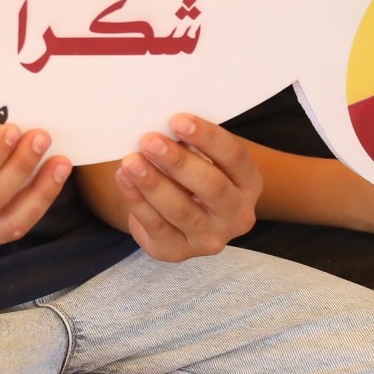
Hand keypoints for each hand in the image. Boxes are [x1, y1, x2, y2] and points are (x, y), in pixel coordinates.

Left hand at [115, 116, 259, 262]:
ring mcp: (209, 239)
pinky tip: (124, 179)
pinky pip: (156, 226)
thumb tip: (161, 124)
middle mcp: (236, 215)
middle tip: (150, 141)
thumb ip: (189, 143)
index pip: (234, 157)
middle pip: (212, 187)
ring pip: (181, 210)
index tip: (178, 121)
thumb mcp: (201, 158)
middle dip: (178, 162)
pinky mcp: (177, 252)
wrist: (180, 216)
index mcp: (248, 183)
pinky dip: (137, 201)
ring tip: (131, 161)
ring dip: (153, 183)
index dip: (207, 137)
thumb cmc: (192, 174)